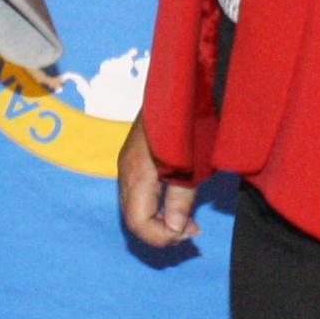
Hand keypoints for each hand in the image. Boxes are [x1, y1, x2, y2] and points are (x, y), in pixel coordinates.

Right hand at [116, 118, 197, 248]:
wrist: (182, 81)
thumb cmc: (191, 121)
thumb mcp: (192, 165)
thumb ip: (181, 200)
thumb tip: (175, 230)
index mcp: (137, 174)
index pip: (138, 222)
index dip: (162, 237)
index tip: (191, 234)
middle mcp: (125, 172)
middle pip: (133, 217)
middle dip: (162, 231)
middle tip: (193, 231)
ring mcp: (127, 163)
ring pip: (135, 206)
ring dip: (160, 220)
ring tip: (189, 221)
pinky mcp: (134, 157)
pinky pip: (139, 193)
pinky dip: (156, 205)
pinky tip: (178, 202)